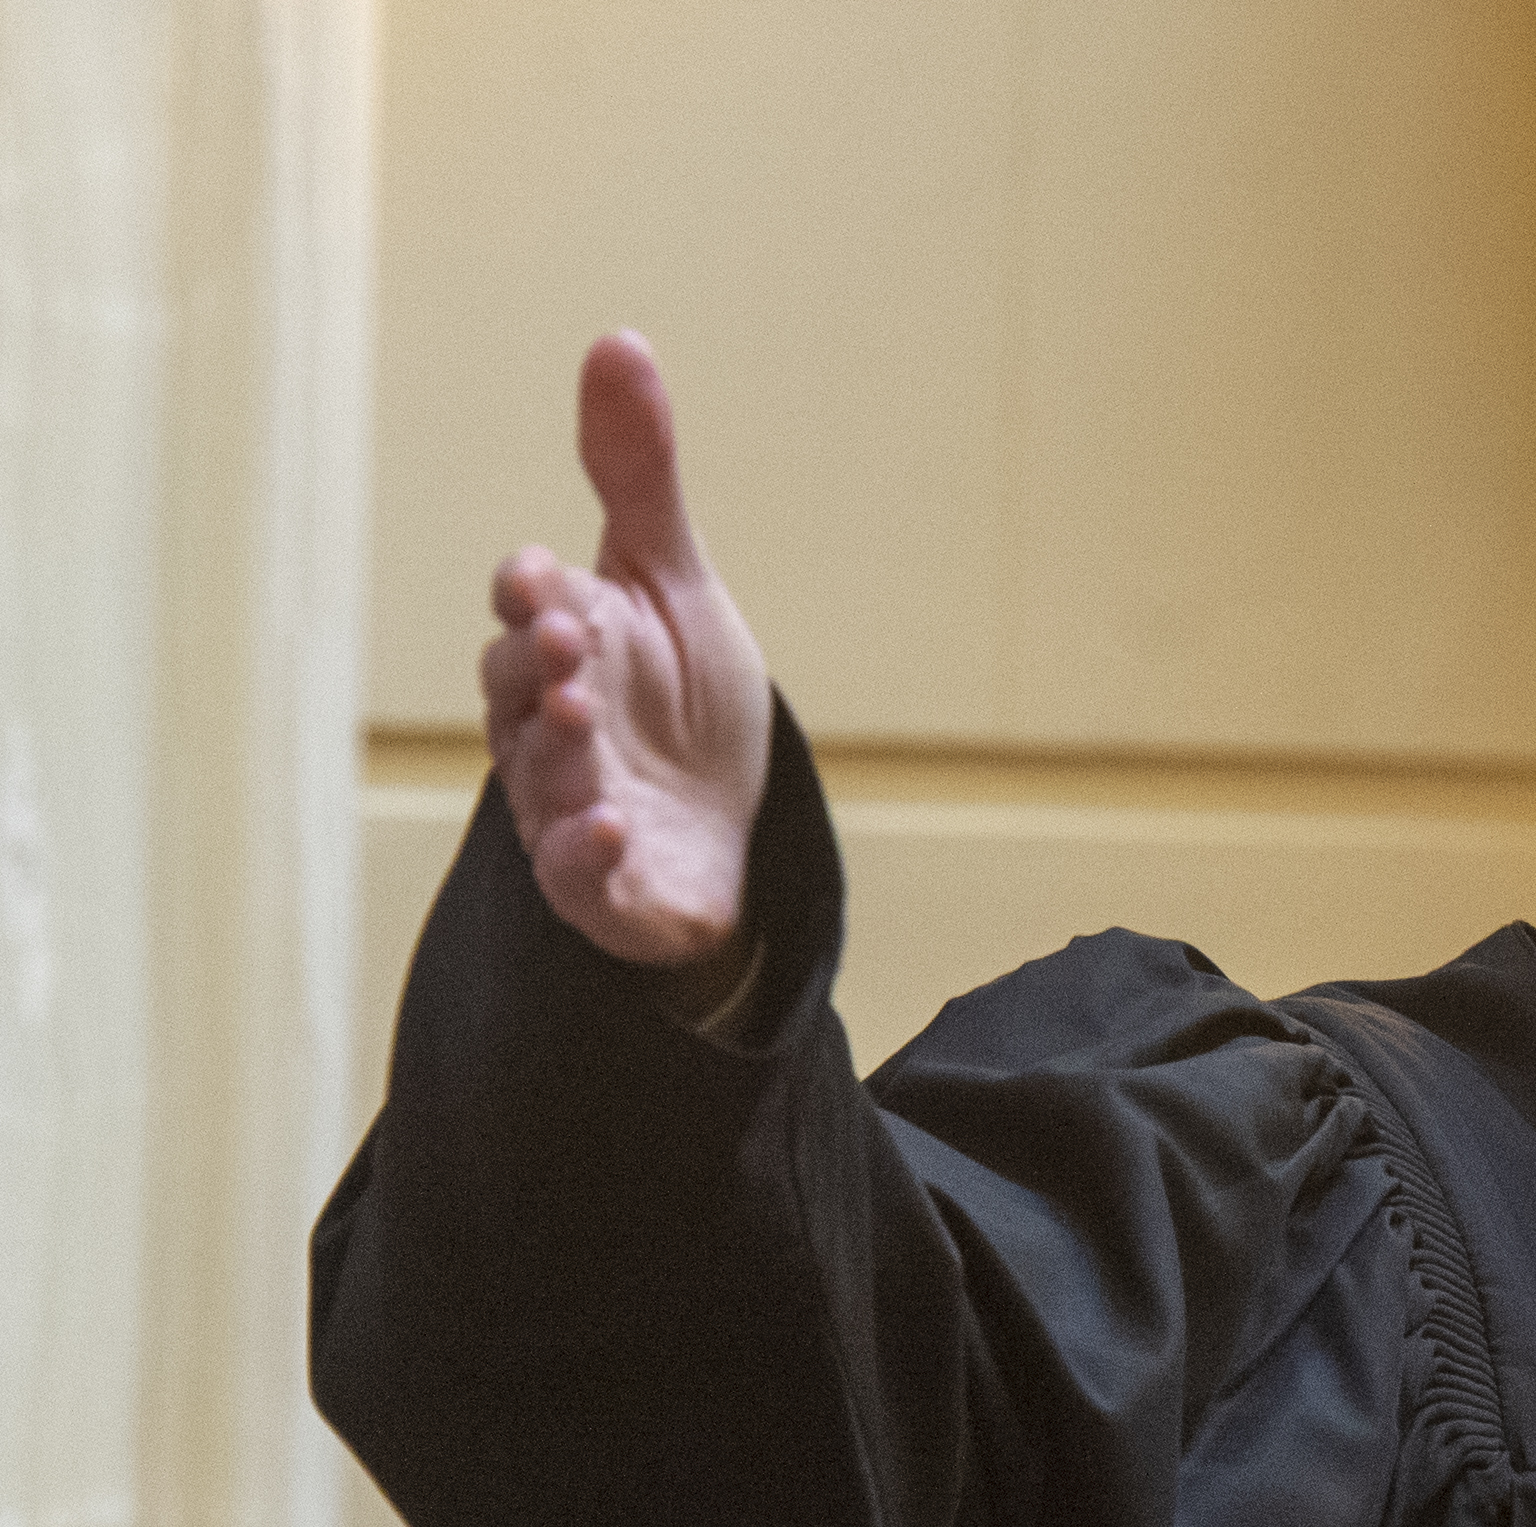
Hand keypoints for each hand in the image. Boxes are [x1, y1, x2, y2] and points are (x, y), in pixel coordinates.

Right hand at [479, 331, 773, 966]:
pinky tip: (613, 830)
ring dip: (559, 745)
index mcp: (560, 641)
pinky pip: (576, 872)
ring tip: (586, 718)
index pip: (527, 605)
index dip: (531, 592)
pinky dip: (587, 852)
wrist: (722, 837)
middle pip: (518, 684)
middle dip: (537, 661)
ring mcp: (564, 803)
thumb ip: (637, 477)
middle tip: (567, 640)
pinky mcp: (597, 883)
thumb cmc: (681, 705)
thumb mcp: (671, 582)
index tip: (542, 575)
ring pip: (541, 771)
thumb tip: (617, 339)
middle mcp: (545, 721)